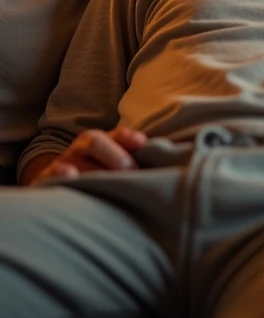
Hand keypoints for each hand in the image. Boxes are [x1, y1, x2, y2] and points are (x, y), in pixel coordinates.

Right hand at [32, 127, 147, 184]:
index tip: (142, 142)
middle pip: (96, 142)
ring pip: (76, 160)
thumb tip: (162, 170)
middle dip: (115, 156)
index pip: (115, 135)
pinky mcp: (47, 180)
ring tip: (107, 182)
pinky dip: (62, 175)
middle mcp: (81, 149)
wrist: (60, 182)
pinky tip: (71, 177)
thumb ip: (132, 164)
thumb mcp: (112, 167)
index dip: (128, 137)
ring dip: (93, 171)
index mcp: (100, 142)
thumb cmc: (96, 175)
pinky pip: (53, 175)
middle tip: (128, 172)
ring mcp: (63, 163)